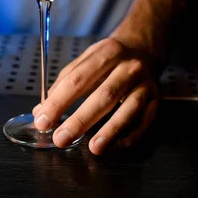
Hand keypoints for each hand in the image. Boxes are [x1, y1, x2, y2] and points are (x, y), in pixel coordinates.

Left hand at [32, 37, 159, 154]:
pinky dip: (133, 134)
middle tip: (61, 139)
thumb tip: (41, 110)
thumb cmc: (110, 59)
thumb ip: (64, 83)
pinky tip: (119, 144)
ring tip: (94, 148)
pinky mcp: (156, 98)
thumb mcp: (87, 60)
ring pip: (129, 108)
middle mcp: (128, 66)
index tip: (43, 120)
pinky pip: (146, 119)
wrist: (144, 49)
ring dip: (110, 130)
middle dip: (80, 120)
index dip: (59, 101)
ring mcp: (145, 82)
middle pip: (103, 95)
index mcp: (106, 52)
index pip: (77, 79)